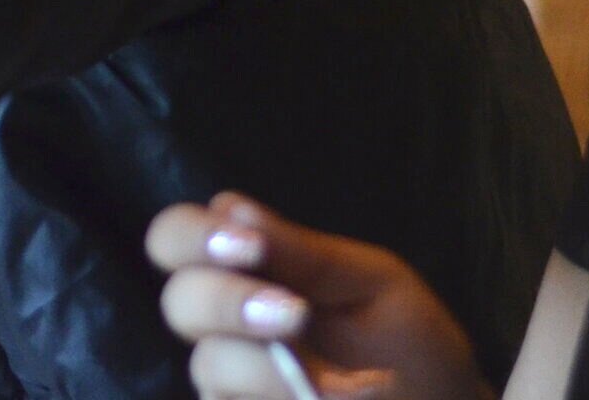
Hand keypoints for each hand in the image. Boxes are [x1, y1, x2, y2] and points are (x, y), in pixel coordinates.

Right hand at [147, 193, 492, 399]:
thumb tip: (231, 209)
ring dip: (270, 369)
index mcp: (249, 271)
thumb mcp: (374, 288)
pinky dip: (278, 399)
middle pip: (180, 302)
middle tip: (294, 315)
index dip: (195, 236)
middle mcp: (226, 327)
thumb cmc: (410, 346)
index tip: (251, 248)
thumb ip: (304, 255)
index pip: (177, 238)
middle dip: (228, 302)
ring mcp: (232, 385)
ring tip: (345, 386)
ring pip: (209, 368)